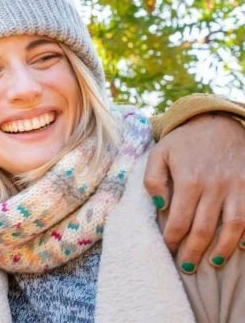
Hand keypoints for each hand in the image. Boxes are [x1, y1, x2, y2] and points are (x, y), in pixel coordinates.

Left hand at [145, 113, 244, 272]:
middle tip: (187, 266)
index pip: (179, 220)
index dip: (173, 240)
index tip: (168, 249)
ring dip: (223, 248)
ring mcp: (236, 187)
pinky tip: (239, 246)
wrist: (217, 122)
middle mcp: (214, 186)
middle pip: (204, 228)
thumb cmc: (184, 142)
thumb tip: (159, 206)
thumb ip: (153, 180)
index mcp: (189, 180)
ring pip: (233, 226)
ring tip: (213, 263)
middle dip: (194, 251)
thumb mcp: (159, 154)